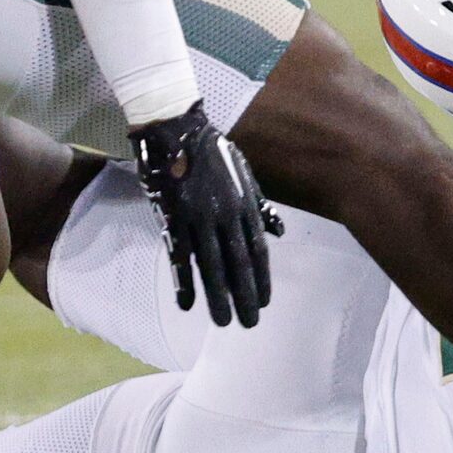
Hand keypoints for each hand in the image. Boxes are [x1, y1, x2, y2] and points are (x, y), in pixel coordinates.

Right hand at [129, 101, 283, 327]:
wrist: (175, 128)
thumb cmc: (211, 150)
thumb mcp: (243, 172)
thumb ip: (260, 204)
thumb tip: (280, 232)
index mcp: (243, 204)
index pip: (257, 250)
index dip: (262, 278)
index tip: (266, 302)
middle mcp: (224, 214)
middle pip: (238, 263)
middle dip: (245, 295)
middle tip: (250, 323)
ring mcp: (198, 217)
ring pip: (211, 265)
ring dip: (218, 296)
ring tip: (223, 322)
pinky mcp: (172, 217)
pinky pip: (179, 255)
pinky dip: (183, 281)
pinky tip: (187, 304)